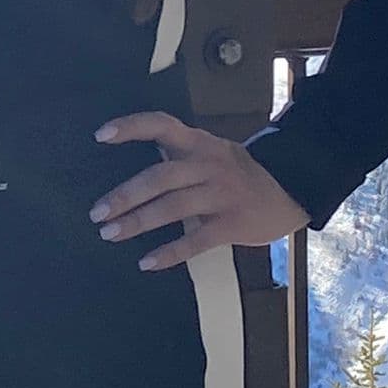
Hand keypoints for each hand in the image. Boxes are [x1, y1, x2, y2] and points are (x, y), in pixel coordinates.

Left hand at [89, 110, 310, 268]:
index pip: (161, 125)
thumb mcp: (212, 152)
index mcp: (200, 143)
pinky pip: (196, 241)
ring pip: (173, 208)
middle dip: (125, 195)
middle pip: (160, 177)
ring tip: (111, 234)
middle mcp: (208, 165)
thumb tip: (132, 175)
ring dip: (138, 222)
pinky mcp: (232, 224)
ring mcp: (221, 194)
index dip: (131, 128)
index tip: (100, 135)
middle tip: (97, 213)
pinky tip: (147, 262)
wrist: (290, 190)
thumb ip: (178, 156)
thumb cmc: (238, 173)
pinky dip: (169, 253)